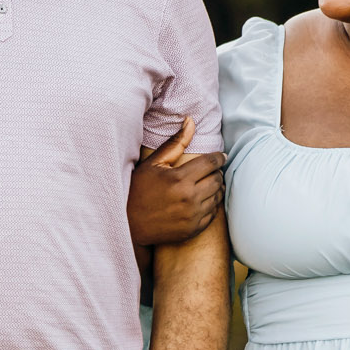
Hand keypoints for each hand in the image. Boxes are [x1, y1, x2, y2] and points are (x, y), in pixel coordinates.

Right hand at [128, 117, 224, 245]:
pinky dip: (211, 204)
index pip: (211, 162)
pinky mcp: (193, 229)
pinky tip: (202, 199)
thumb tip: (191, 121)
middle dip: (217, 172)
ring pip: (217, 196)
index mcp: (180, 178)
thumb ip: (176, 143)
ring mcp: (192, 215)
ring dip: (216, 187)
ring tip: (207, 183)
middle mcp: (189, 197)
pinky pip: (213, 213)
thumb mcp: (154, 163)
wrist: (128, 224)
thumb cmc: (138, 189)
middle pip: (217, 179)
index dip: (219, 157)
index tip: (221, 156)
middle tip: (212, 170)